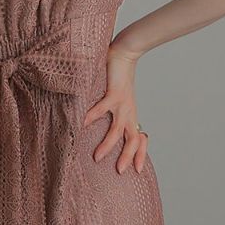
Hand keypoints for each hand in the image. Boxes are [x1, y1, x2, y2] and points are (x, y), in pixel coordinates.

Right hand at [84, 42, 149, 173]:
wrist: (125, 53)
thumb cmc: (118, 76)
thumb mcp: (119, 99)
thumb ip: (113, 112)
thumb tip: (100, 125)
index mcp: (131, 115)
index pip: (140, 139)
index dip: (140, 154)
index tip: (138, 170)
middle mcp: (129, 112)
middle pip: (133, 140)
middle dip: (128, 157)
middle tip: (119, 171)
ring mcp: (122, 104)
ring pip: (117, 130)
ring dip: (108, 145)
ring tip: (97, 157)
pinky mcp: (114, 93)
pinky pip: (103, 108)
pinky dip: (93, 116)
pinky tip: (83, 123)